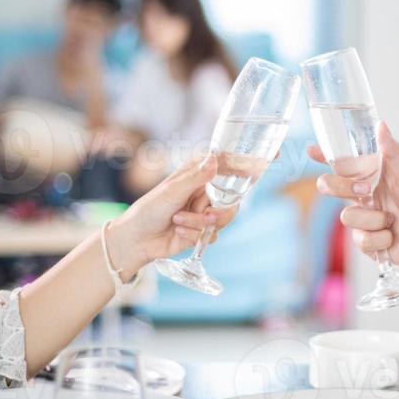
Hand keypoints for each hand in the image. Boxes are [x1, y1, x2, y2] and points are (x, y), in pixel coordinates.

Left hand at [106, 155, 236, 276]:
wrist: (136, 240)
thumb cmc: (148, 209)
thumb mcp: (172, 190)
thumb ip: (196, 177)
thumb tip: (215, 159)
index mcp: (197, 175)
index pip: (227, 168)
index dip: (243, 169)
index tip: (262, 165)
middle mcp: (203, 192)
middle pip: (231, 200)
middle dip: (219, 211)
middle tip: (207, 214)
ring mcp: (203, 212)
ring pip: (223, 219)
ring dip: (200, 223)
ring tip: (180, 221)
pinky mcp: (201, 231)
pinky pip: (213, 235)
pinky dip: (194, 235)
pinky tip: (178, 232)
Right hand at [311, 122, 398, 272]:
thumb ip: (392, 152)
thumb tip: (381, 124)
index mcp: (372, 175)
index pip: (342, 162)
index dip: (324, 155)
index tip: (311, 150)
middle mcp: (364, 195)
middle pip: (330, 186)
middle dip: (339, 188)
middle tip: (365, 191)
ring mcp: (364, 218)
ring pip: (346, 217)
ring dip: (372, 219)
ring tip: (392, 220)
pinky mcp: (366, 241)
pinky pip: (359, 239)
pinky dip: (379, 239)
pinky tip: (392, 237)